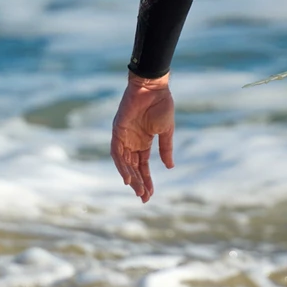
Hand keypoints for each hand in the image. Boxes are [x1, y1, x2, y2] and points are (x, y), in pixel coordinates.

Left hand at [110, 73, 173, 202]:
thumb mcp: (166, 131)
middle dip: (138, 183)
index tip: (150, 195)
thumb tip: (170, 167)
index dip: (146, 180)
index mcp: (144, 142)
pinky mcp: (117, 131)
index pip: (143, 166)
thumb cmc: (161, 105)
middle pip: (133, 167)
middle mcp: (132, 142)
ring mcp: (124, 137)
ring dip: (130, 177)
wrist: (153, 88)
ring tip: (137, 190)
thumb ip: (166, 149)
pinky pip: (117, 152)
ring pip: (124, 163)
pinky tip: (127, 177)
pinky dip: (121, 165)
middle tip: (144, 198)